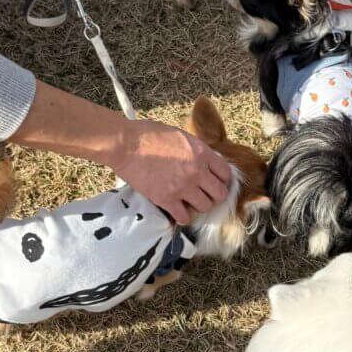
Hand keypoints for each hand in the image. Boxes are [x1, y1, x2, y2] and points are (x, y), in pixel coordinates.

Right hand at [111, 119, 231, 224]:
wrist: (125, 144)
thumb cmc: (149, 134)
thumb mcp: (181, 135)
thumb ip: (197, 150)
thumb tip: (207, 162)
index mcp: (201, 152)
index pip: (226, 174)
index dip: (222, 180)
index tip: (215, 182)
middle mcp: (196, 171)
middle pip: (219, 194)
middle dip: (213, 195)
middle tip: (204, 194)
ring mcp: (182, 187)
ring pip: (205, 207)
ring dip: (199, 205)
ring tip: (190, 201)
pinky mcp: (166, 199)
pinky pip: (184, 217)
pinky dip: (183, 216)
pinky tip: (178, 210)